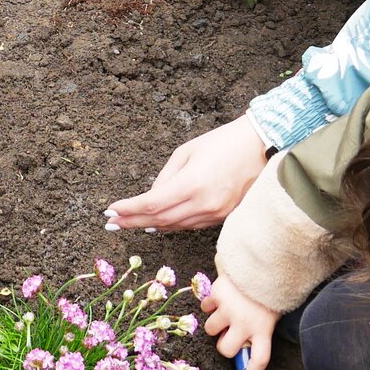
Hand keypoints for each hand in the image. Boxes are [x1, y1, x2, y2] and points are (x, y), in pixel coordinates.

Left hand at [105, 114, 269, 230]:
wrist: (260, 147)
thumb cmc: (222, 142)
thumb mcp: (187, 151)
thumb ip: (165, 176)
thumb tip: (150, 197)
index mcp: (191, 185)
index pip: (151, 205)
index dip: (128, 210)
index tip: (110, 212)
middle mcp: (203, 205)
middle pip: (159, 221)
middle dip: (132, 222)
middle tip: (111, 224)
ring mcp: (214, 214)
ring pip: (174, 226)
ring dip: (149, 225)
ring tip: (128, 224)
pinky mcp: (222, 217)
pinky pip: (189, 225)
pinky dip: (170, 225)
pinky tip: (156, 223)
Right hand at [202, 273, 280, 369]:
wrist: (265, 259)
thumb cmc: (271, 288)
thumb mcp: (272, 311)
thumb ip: (260, 328)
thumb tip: (247, 342)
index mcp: (263, 329)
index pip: (259, 360)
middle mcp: (244, 323)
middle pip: (226, 349)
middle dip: (225, 343)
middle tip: (229, 334)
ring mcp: (229, 309)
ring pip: (211, 328)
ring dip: (216, 322)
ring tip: (224, 311)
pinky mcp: (217, 295)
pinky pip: (205, 306)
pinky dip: (210, 303)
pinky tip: (220, 296)